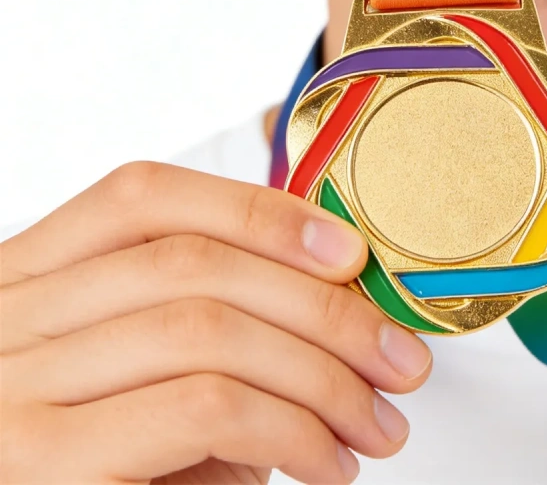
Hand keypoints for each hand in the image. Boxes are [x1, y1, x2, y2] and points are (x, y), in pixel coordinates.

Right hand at [0, 161, 433, 483]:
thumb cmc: (111, 465)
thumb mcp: (144, 372)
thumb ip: (207, 315)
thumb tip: (336, 284)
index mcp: (28, 274)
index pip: (143, 195)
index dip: (260, 210)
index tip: (350, 252)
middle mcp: (7, 316)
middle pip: (193, 262)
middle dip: (323, 307)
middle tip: (400, 360)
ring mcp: (11, 389)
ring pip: (210, 330)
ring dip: (324, 376)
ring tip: (377, 423)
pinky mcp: (41, 463)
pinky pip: (206, 407)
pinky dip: (293, 428)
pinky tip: (327, 461)